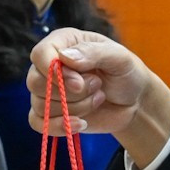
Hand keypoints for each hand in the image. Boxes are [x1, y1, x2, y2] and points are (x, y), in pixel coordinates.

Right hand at [27, 29, 169, 166]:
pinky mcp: (51, 113)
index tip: (79, 83)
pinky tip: (81, 123)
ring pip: (41, 105)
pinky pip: (38, 123)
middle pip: (35, 82)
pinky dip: (59, 127)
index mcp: (62, 43)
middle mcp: (50, 65)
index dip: (54, 72)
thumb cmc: (126, 73)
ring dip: (75, 108)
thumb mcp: (119, 57)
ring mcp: (48, 90)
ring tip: (98, 98)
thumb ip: (93, 52)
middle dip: (69, 93)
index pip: (39, 55)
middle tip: (97, 86)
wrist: (134, 101)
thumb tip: (64, 57)